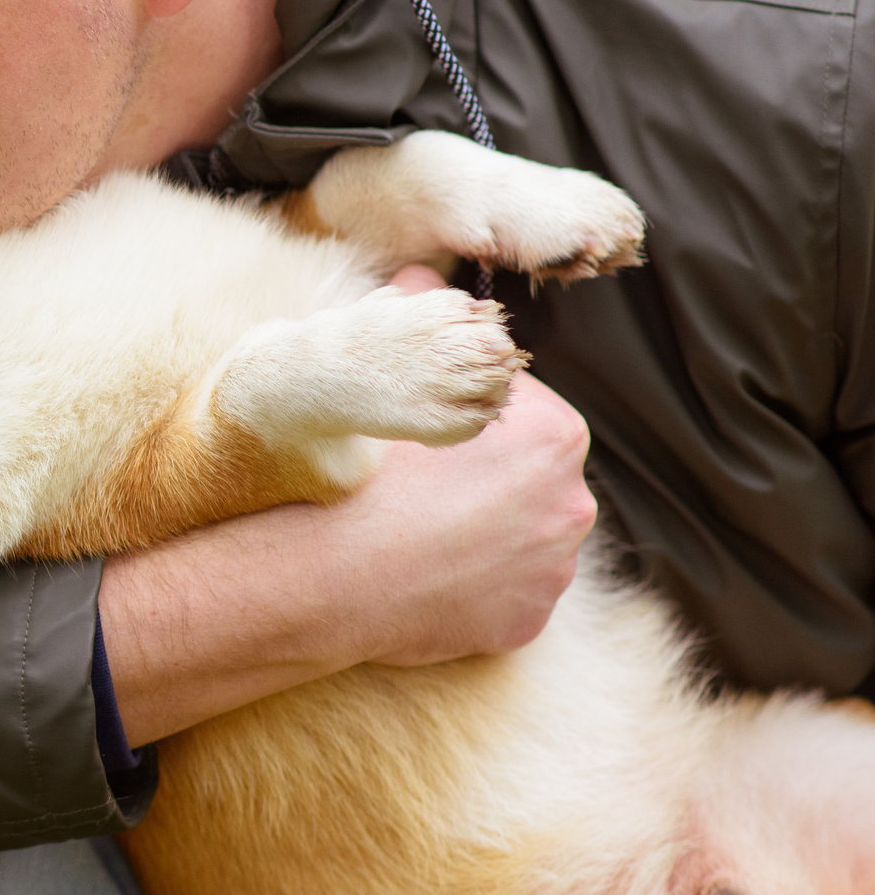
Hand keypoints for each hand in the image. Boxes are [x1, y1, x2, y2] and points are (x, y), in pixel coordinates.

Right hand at [102, 266, 592, 740]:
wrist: (321, 577)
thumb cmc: (354, 475)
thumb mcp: (381, 378)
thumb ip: (415, 319)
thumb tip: (420, 272)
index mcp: (553, 435)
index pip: (520, 414)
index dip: (466, 420)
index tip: (424, 439)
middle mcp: (572, 503)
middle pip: (532, 479)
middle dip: (487, 480)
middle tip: (419, 489)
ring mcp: (552, 570)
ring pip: (524, 540)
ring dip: (485, 534)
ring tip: (418, 534)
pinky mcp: (526, 622)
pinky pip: (507, 596)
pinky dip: (475, 589)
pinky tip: (424, 578)